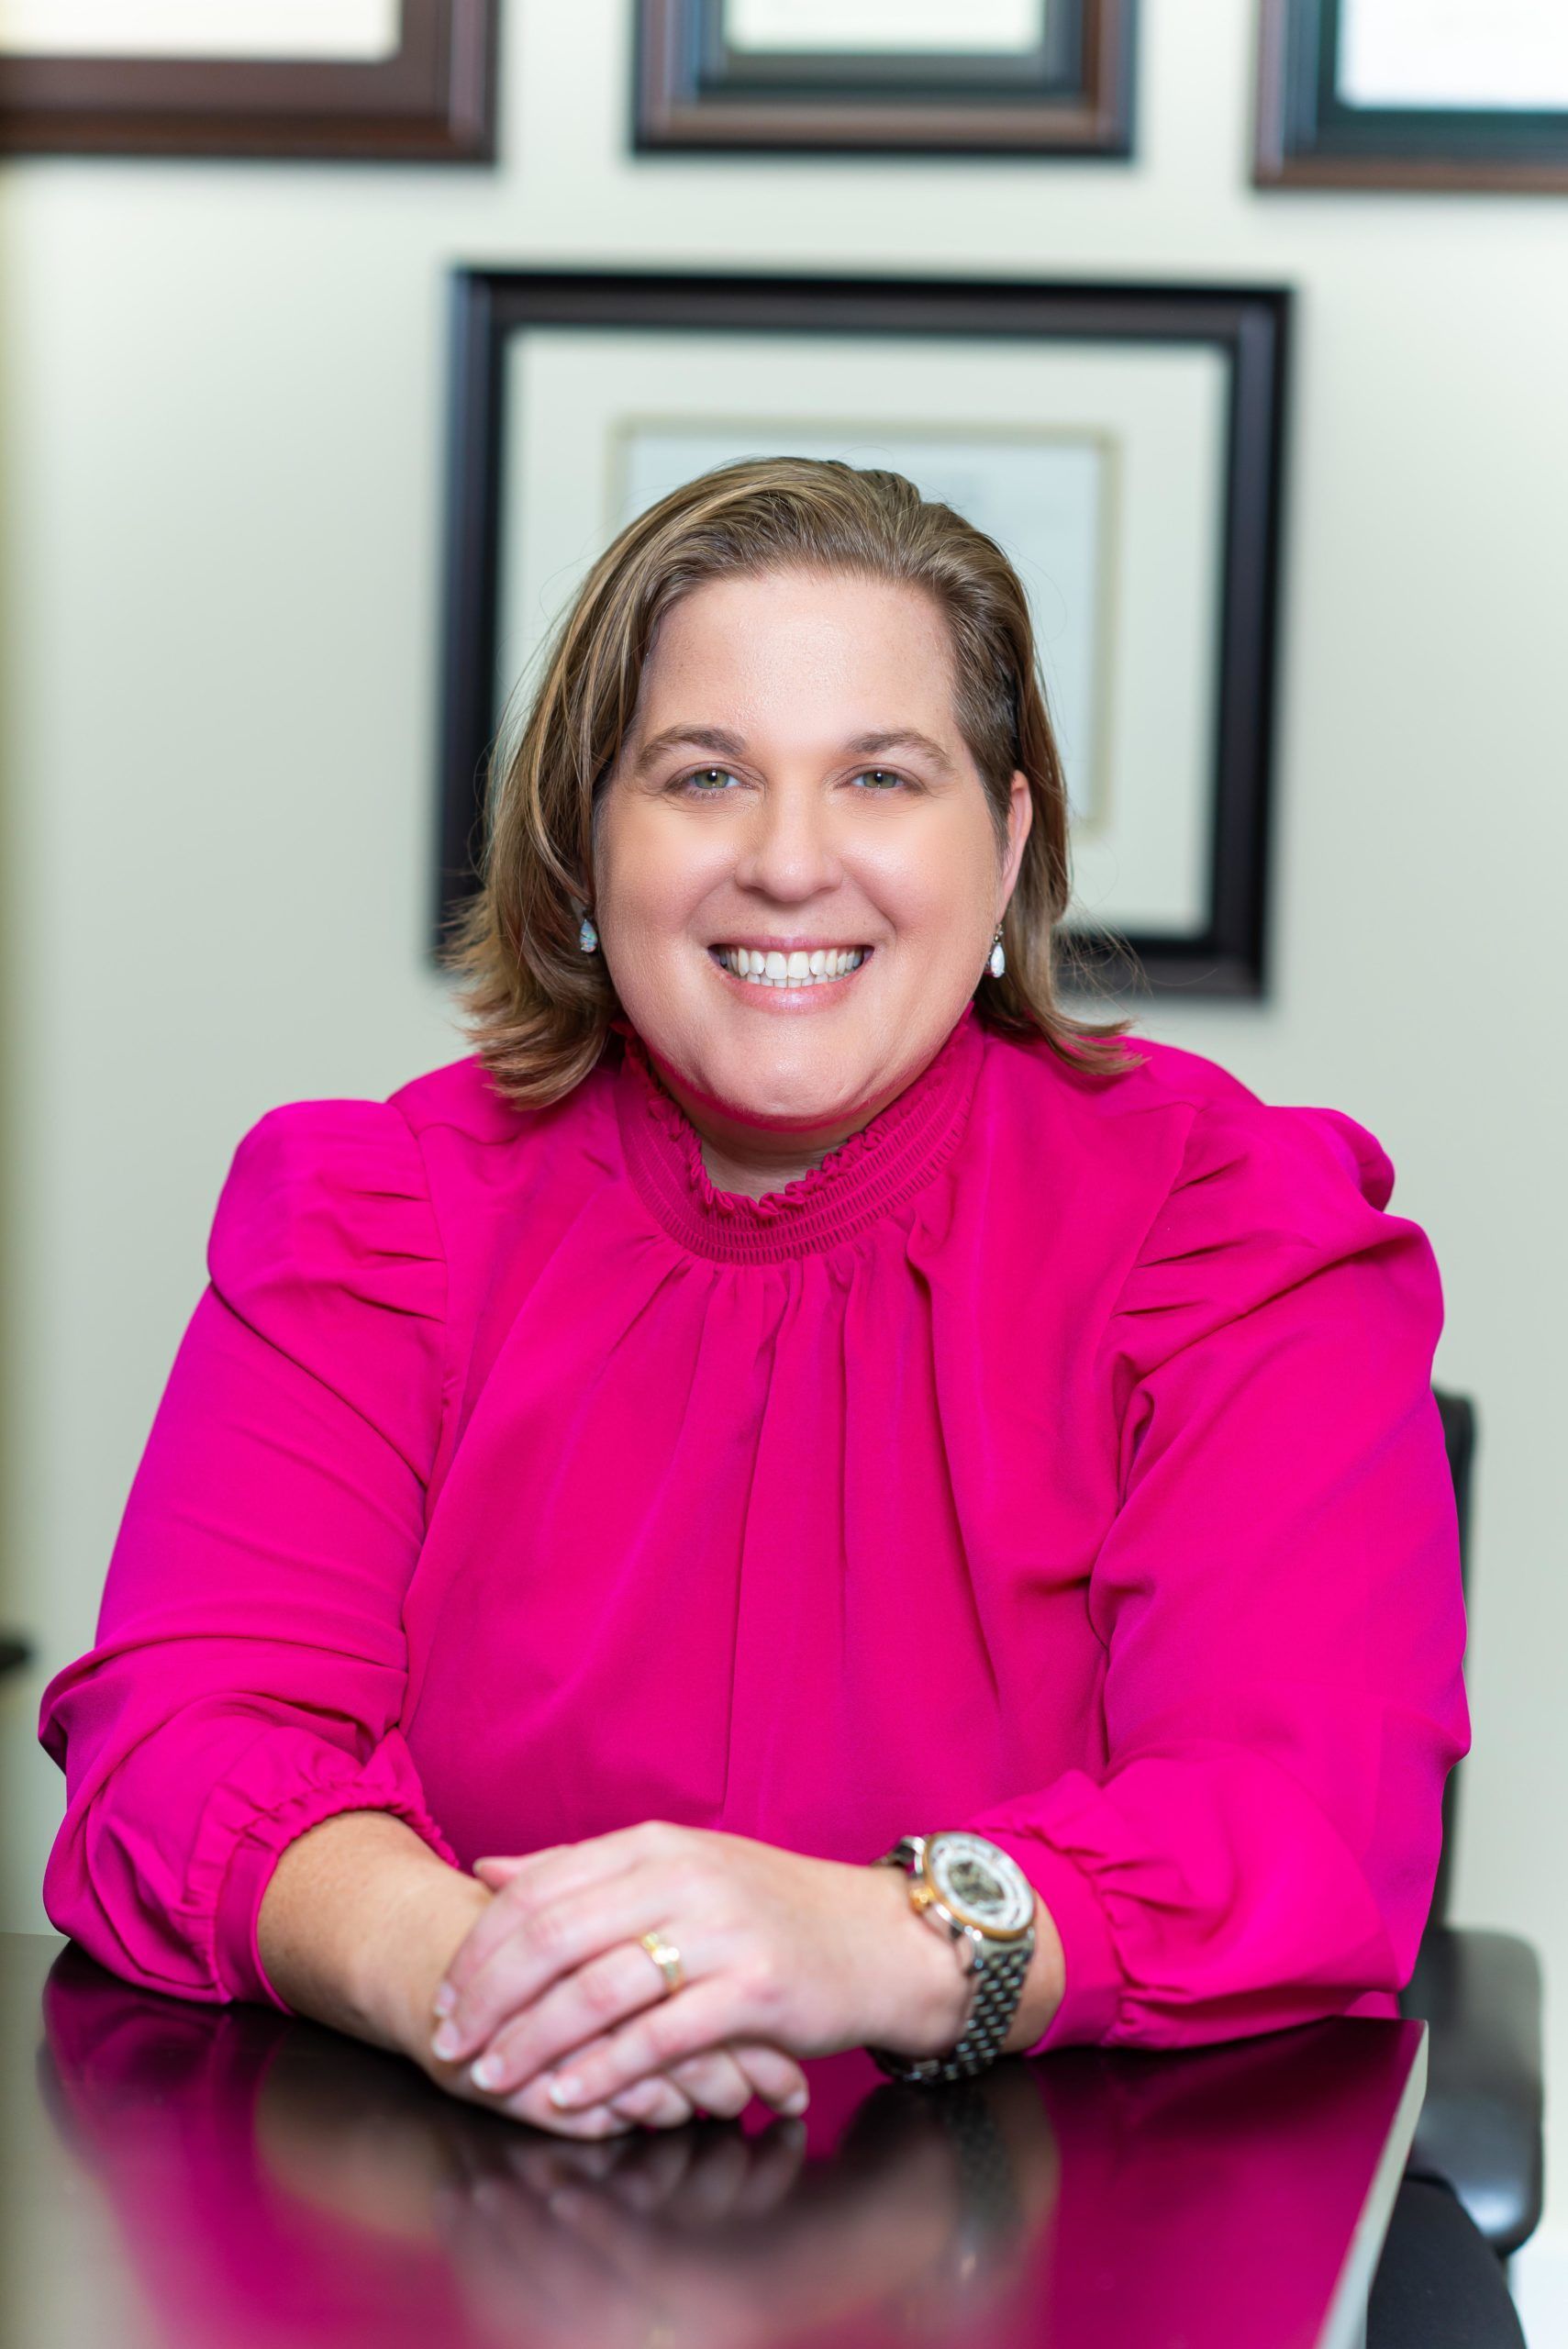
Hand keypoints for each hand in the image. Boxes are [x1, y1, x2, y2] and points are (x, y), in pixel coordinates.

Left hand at [427, 1822, 972, 2125]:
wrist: (878, 1940)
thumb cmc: (769, 1910)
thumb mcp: (678, 1869)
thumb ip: (584, 1872)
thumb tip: (491, 1871)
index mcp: (654, 1845)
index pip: (540, 1889)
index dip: (481, 1947)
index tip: (444, 1995)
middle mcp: (682, 1877)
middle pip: (555, 1937)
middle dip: (489, 1999)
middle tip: (451, 2046)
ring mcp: (721, 1931)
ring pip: (598, 1989)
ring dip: (533, 2042)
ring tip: (494, 2079)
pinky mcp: (755, 1989)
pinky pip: (659, 2036)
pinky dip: (604, 2070)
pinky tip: (569, 2096)